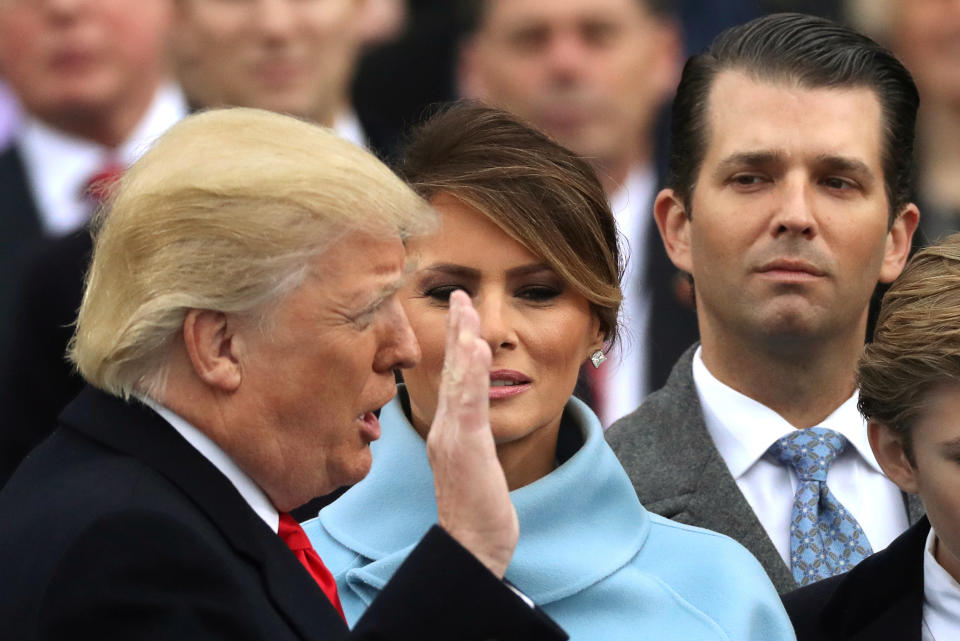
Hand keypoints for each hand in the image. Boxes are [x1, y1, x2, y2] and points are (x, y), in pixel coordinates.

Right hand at [426, 290, 517, 578]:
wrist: (470, 547)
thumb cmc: (475, 512)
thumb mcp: (474, 466)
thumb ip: (472, 438)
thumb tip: (475, 421)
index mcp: (448, 430)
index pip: (453, 378)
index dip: (456, 342)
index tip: (461, 310)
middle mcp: (446, 429)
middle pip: (451, 370)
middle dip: (457, 329)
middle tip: (460, 294)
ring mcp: (454, 438)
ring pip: (459, 380)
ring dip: (462, 340)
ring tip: (467, 308)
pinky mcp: (468, 450)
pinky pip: (470, 405)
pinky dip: (472, 374)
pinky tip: (477, 348)